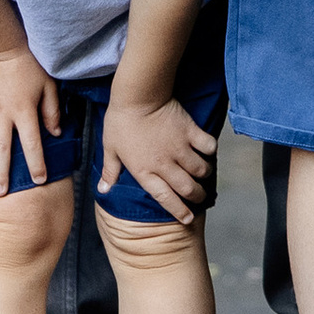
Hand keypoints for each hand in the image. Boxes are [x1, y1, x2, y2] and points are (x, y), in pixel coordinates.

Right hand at [0, 41, 60, 188]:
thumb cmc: (26, 62)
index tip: (38, 181)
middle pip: (1, 151)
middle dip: (1, 174)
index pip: (32, 144)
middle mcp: (0, 115)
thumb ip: (52, 110)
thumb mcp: (47, 83)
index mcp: (23, 112)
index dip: (36, 164)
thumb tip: (56, 133)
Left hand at [97, 90, 216, 223]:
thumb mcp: (110, 147)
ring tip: (203, 175)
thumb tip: (102, 189)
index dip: (179, 211)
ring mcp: (179, 148)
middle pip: (188, 189)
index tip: (187, 219)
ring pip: (201, 170)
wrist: (138, 94)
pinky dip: (211, 151)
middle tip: (199, 196)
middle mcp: (165, 164)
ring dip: (204, 175)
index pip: (166, 199)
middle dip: (197, 197)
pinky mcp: (190, 131)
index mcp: (145, 171)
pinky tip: (208, 151)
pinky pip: (208, 146)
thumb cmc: (121, 120)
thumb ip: (110, 171)